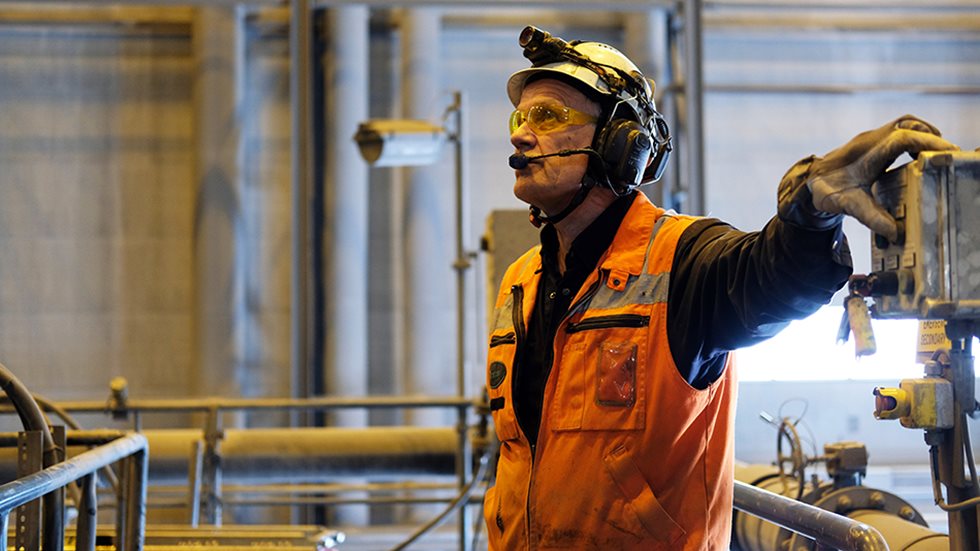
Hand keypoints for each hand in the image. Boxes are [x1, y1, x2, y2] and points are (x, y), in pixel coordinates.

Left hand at [806, 115, 958, 240]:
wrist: (809, 182)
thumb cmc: (828, 191)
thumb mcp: (849, 206)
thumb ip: (872, 218)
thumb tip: (894, 232)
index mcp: (867, 152)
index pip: (903, 138)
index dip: (927, 143)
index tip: (947, 152)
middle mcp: (870, 140)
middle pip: (908, 125)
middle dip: (930, 138)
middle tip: (946, 156)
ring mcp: (872, 138)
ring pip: (904, 124)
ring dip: (923, 136)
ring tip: (936, 156)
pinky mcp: (874, 142)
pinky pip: (899, 131)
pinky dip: (914, 138)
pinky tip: (919, 157)